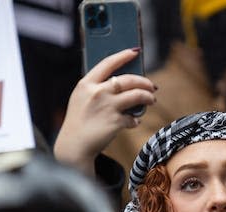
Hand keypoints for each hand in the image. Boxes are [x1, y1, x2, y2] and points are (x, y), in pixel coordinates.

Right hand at [54, 48, 156, 175]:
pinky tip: (134, 122)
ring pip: (137, 95)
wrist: (74, 146)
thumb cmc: (80, 121)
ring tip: (151, 100)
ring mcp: (107, 107)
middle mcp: (97, 92)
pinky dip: (136, 120)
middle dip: (144, 82)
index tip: (136, 51)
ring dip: (148, 97)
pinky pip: (133, 118)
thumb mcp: (82, 98)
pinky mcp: (115, 122)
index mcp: (86, 84)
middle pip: (128, 80)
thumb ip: (97, 87)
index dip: (123, 55)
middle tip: (152, 86)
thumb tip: (124, 82)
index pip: (108, 63)